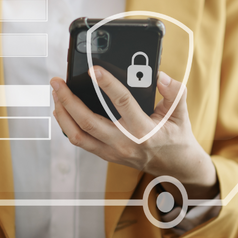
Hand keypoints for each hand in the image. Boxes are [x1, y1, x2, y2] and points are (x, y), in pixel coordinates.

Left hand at [50, 67, 218, 199]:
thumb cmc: (176, 138)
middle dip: (69, 100)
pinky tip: (62, 110)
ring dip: (62, 113)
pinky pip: (80, 140)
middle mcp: (124, 143)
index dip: (107, 84)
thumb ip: (174, 92)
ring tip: (56, 93)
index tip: (94, 70)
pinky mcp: (105, 154)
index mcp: (144, 130)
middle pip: (88, 121)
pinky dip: (67, 125)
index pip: (122, 103)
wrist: (175, 167)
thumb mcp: (181, 113)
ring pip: (78, 135)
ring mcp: (112, 151)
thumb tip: (159, 76)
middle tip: (57, 82)